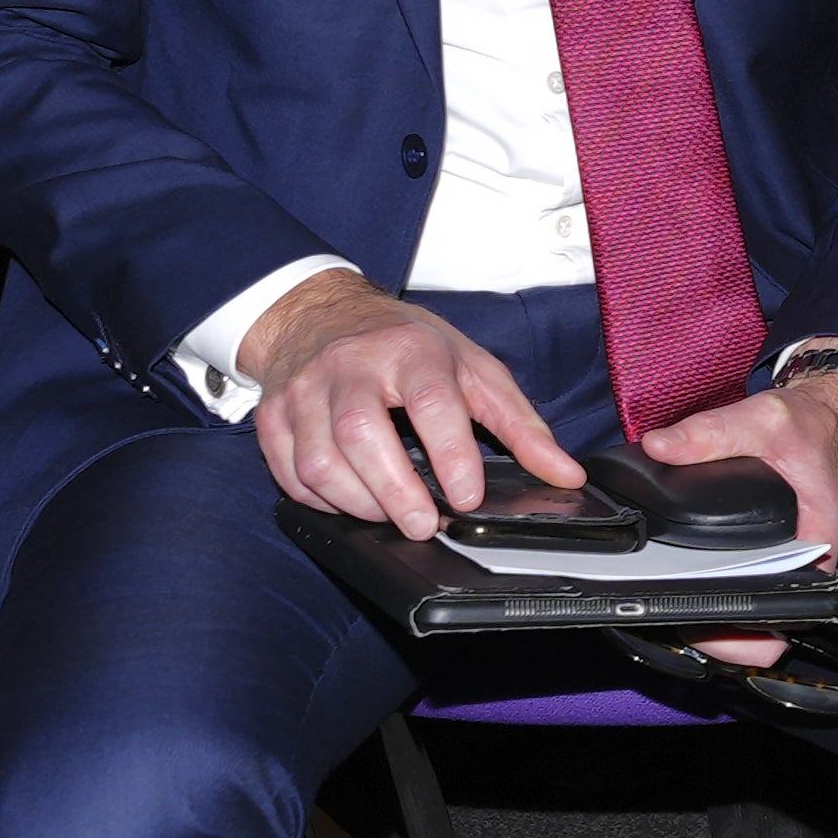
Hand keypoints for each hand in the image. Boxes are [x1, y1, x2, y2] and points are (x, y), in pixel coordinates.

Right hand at [243, 271, 585, 533]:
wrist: (321, 313)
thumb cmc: (404, 344)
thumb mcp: (473, 369)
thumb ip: (520, 425)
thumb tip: (564, 474)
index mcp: (410, 349)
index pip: (432, 402)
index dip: (451, 454)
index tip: (466, 495)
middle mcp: (350, 366)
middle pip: (364, 437)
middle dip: (396, 492)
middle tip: (424, 524)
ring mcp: (304, 391)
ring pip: (320, 461)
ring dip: (359, 503)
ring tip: (392, 517)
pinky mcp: (273, 417)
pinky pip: (290, 473)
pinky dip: (321, 501)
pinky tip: (352, 504)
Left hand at [635, 351, 837, 666]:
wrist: (827, 418)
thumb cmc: (808, 425)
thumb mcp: (761, 419)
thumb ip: (711, 433)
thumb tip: (661, 448)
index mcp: (819, 534)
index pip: (794, 603)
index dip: (753, 628)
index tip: (710, 624)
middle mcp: (811, 559)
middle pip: (774, 625)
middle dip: (728, 636)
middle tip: (679, 624)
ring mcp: (795, 562)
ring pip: (763, 617)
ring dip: (723, 625)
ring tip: (674, 616)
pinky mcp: (776, 556)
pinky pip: (752, 591)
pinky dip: (723, 600)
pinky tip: (688, 594)